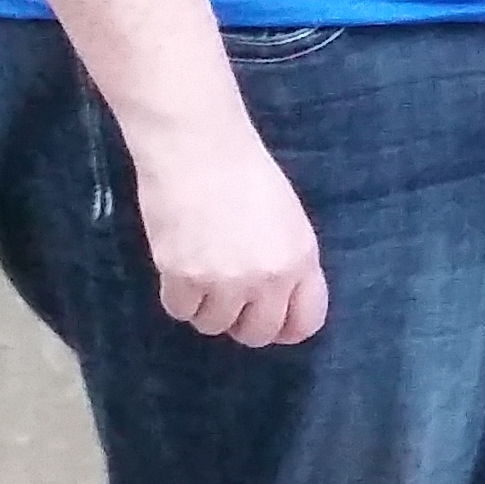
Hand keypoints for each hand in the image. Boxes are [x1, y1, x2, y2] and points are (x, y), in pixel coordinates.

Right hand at [133, 125, 325, 348]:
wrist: (199, 149)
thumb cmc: (246, 174)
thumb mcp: (287, 220)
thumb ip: (288, 263)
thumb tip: (278, 303)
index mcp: (301, 259)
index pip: (306, 322)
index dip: (288, 328)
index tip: (273, 323)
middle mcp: (268, 277)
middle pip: (257, 333)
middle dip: (243, 322)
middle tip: (230, 300)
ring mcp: (224, 280)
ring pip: (214, 325)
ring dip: (207, 307)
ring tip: (202, 273)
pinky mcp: (182, 276)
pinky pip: (180, 310)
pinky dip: (179, 296)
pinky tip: (180, 268)